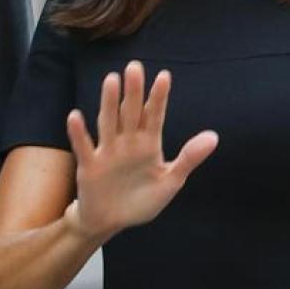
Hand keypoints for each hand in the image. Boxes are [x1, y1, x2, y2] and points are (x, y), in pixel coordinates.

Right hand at [66, 61, 218, 244]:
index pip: (154, 116)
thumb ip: (189, 158)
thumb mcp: (170, 181)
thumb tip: (214, 136)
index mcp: (148, 144)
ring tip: (111, 80)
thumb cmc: (141, 200)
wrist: (111, 222)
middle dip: (133, 92)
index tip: (164, 76)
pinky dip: (78, 133)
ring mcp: (107, 153)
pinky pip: (84, 147)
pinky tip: (75, 116)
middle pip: (131, 113)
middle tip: (134, 67)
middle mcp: (127, 143)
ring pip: (108, 123)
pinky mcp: (89, 167)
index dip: (158, 97)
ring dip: (109, 103)